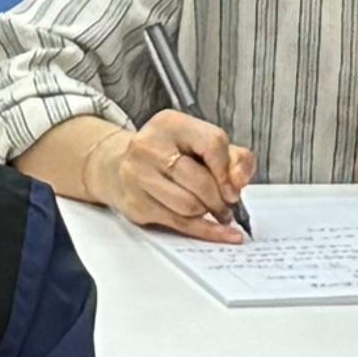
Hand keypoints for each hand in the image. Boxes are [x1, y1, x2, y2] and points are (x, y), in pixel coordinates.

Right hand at [112, 107, 254, 236]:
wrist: (118, 165)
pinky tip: (220, 232)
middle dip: (220, 199)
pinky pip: (178, 224)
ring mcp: (138, 176)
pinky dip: (205, 231)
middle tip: (227, 205)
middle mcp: (149, 146)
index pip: (213, 144)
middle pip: (200, 181)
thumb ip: (233, 158)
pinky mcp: (135, 203)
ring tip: (212, 211)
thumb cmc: (168, 154)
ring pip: (189, 206)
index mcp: (170, 124)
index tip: (234, 186)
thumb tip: (239, 182)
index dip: (229, 170)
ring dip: (208, 212)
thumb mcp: (202, 143)